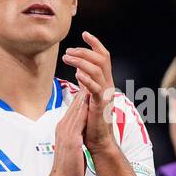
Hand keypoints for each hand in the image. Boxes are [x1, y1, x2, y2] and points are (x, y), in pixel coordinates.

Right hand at [47, 88, 87, 175]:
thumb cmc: (68, 167)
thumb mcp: (71, 146)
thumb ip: (74, 136)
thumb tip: (79, 130)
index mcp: (64, 128)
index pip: (74, 108)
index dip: (82, 94)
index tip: (89, 82)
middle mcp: (63, 127)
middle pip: (74, 104)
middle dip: (82, 88)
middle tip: (90, 72)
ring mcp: (66, 132)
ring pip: (76, 108)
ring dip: (83, 93)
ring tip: (91, 81)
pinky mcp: (71, 139)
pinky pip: (78, 120)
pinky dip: (84, 108)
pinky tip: (90, 100)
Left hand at [62, 31, 116, 152]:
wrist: (99, 142)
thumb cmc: (92, 122)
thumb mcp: (89, 98)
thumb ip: (87, 85)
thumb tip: (80, 72)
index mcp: (106, 82)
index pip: (104, 57)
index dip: (96, 43)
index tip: (85, 33)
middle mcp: (108, 85)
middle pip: (101, 59)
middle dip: (84, 51)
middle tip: (68, 51)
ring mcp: (106, 94)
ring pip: (97, 70)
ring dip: (81, 61)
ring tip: (67, 58)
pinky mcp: (100, 105)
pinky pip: (95, 88)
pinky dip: (87, 79)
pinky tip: (77, 74)